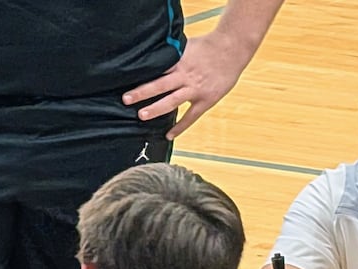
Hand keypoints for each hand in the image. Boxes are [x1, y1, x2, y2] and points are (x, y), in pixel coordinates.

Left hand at [122, 32, 243, 139]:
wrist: (231, 49)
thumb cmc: (210, 45)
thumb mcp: (187, 45)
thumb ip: (173, 55)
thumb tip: (157, 58)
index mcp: (179, 61)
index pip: (155, 69)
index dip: (141, 75)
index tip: (125, 80)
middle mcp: (185, 75)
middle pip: (159, 84)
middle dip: (142, 92)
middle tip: (126, 99)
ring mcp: (195, 89)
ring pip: (172, 100)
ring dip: (156, 108)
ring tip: (141, 116)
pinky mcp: (206, 100)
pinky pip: (191, 116)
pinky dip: (180, 126)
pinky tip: (169, 135)